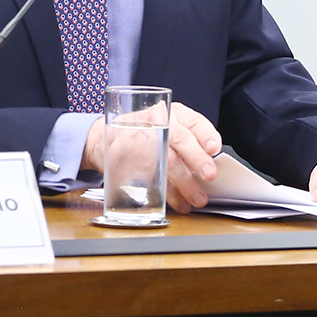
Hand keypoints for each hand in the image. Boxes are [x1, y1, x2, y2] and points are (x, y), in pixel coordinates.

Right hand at [83, 102, 221, 212]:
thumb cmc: (144, 132)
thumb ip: (189, 142)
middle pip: (179, 139)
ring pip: (165, 161)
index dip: (205, 134)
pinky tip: (177, 202)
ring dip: (184, 183)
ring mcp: (140, 138)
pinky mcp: (126, 157)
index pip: (193, 121)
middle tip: (209, 174)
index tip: (214, 148)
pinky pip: (148, 176)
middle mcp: (158, 122)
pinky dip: (166, 193)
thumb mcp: (168, 126)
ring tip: (196, 198)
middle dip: (196, 158)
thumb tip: (211, 166)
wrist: (103, 136)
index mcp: (173, 113)